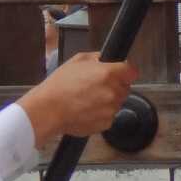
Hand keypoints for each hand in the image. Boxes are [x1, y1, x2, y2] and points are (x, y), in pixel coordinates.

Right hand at [18, 51, 136, 145]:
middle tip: (96, 86)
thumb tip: (105, 59)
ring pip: (117, 102)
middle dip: (115, 85)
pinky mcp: (106, 123)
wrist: (49, 110)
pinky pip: (109, 115)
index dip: (126, 71)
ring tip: (88, 98)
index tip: (121, 72)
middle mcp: (113, 92)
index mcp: (108, 74)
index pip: (132, 71)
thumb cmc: (59, 86)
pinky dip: (102, 113)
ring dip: (108, 100)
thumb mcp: (76, 61)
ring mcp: (111, 109)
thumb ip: (96, 58)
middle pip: (125, 87)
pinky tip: (87, 109)